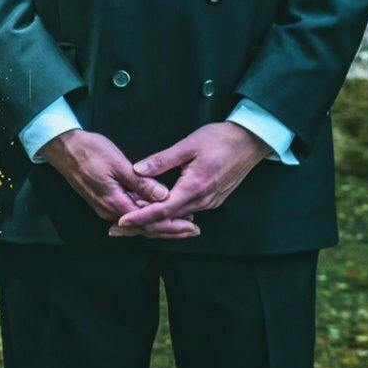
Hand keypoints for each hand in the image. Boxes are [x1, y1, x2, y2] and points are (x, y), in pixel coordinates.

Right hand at [43, 129, 197, 238]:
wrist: (62, 147)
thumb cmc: (90, 151)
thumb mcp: (118, 163)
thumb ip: (141, 183)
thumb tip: (164, 196)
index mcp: (115, 202)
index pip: (149, 222)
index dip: (171, 225)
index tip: (192, 226)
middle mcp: (110, 210)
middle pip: (145, 227)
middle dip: (170, 230)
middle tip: (194, 230)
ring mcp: (105, 206)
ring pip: (138, 222)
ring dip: (160, 224)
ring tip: (182, 223)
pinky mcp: (103, 200)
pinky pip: (129, 214)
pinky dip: (146, 216)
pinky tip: (156, 213)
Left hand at [112, 122, 270, 233]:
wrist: (250, 142)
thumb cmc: (220, 139)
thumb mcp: (187, 146)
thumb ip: (162, 160)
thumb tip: (137, 170)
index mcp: (194, 188)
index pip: (162, 210)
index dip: (140, 217)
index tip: (121, 222)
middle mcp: (203, 200)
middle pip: (168, 220)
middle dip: (142, 224)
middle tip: (117, 228)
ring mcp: (209, 202)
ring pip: (177, 218)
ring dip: (155, 220)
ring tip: (130, 220)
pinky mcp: (213, 199)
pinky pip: (187, 212)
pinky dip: (169, 214)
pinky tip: (155, 209)